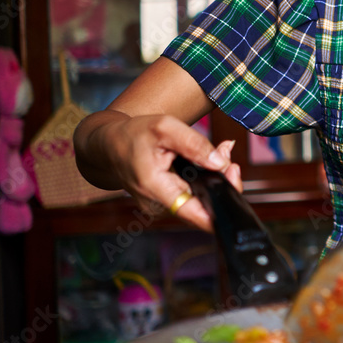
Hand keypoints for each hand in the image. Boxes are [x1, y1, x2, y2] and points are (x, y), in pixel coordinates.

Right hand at [99, 114, 241, 231]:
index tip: (234, 187)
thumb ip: (195, 144)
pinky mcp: (165, 202)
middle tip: (227, 155)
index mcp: (154, 188)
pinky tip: (208, 162)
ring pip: (199, 200)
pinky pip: (191, 196)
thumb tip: (221, 162)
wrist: (108, 145)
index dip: (219, 211)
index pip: (193, 214)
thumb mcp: (165, 127)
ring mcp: (161, 206)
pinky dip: (203, 180)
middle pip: (202, 204)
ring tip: (219, 154)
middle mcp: (157, 205)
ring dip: (214, 179)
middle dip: (222, 181)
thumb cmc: (133, 135)